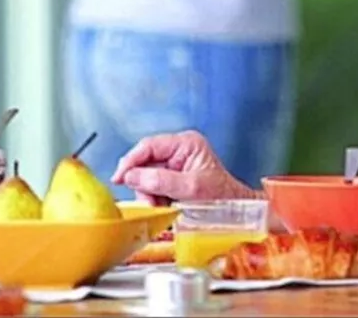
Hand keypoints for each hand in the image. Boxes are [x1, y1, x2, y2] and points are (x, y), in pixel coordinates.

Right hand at [111, 131, 254, 205]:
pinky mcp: (174, 180)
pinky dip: (156, 200)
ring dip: (150, 196)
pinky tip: (167, 208)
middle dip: (143, 185)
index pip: (149, 146)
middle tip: (150, 202)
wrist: (237, 212)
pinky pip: (154, 188)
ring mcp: (176, 165)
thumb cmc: (223, 197)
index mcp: (186, 143)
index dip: (130, 162)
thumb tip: (132, 176)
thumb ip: (161, 181)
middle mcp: (179, 151)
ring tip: (164, 208)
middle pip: (144, 163)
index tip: (119, 178)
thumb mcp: (191, 189)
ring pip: (146, 178)